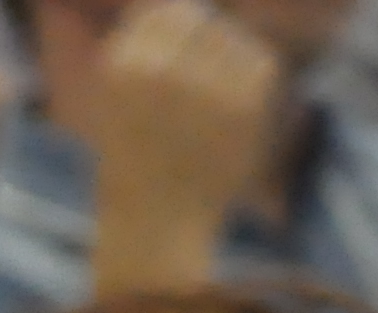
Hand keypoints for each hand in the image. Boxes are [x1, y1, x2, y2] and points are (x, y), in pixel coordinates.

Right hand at [82, 0, 280, 289]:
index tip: (177, 58)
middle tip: (197, 88)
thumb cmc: (134, 161)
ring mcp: (204, 85)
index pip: (165, 11)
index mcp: (123, 67)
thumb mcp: (118, 96)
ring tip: (210, 106)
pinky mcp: (242, 103)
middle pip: (200, 20)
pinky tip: (232, 113)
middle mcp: (161, 70)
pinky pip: (260, 64)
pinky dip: (252, 81)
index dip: (177, 27)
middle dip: (203, 45)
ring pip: (232, 40)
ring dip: (228, 63)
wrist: (155, 225)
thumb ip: (144, 44)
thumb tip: (183, 3)